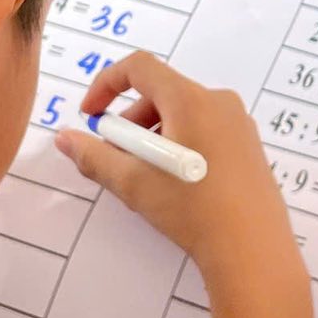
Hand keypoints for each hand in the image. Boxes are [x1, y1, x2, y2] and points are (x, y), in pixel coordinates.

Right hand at [55, 53, 298, 289]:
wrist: (253, 250)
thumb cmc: (192, 210)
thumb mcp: (134, 184)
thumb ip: (95, 157)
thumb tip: (65, 138)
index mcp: (191, 99)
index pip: (140, 66)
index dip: (106, 84)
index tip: (90, 116)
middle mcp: (219, 101)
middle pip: (162, 92)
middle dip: (130, 119)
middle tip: (116, 157)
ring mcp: (240, 123)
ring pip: (184, 113)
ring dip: (154, 134)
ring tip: (145, 176)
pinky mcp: (250, 146)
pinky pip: (206, 129)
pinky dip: (181, 143)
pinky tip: (176, 184)